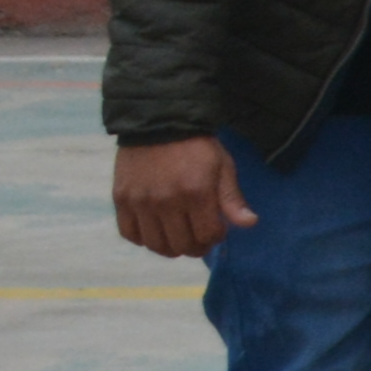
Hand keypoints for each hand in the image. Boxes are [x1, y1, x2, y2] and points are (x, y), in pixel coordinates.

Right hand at [112, 136, 253, 259]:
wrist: (159, 123)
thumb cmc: (197, 147)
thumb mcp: (223, 167)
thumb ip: (232, 198)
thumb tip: (249, 224)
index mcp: (196, 193)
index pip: (207, 236)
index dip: (216, 238)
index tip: (217, 229)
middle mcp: (166, 201)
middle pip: (182, 245)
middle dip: (196, 246)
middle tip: (199, 237)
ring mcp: (140, 202)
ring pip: (156, 245)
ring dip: (171, 247)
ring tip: (178, 236)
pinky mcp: (121, 199)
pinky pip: (129, 234)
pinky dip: (143, 238)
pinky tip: (155, 230)